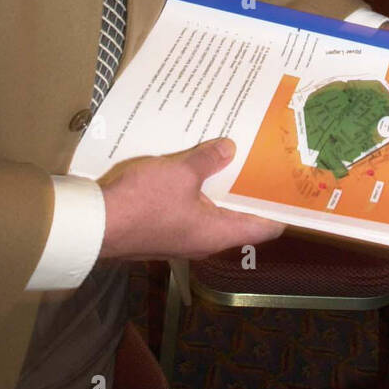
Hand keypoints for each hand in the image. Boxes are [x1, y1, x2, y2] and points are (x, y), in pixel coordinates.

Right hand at [98, 138, 283, 261]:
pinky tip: (197, 164)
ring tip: (235, 155)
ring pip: (212, 209)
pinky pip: (189, 207)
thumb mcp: (181, 173)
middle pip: (238, 216)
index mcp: (217, 234)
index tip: (293, 188)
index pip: (263, 228)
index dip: (281, 209)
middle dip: (250, 189)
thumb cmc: (144, 203)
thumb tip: (229, 149)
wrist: (95, 224)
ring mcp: (182, 235)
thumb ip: (207, 160)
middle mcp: (204, 240)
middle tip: (265, 161)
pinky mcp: (162, 227)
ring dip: (221, 187)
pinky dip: (198, 189)